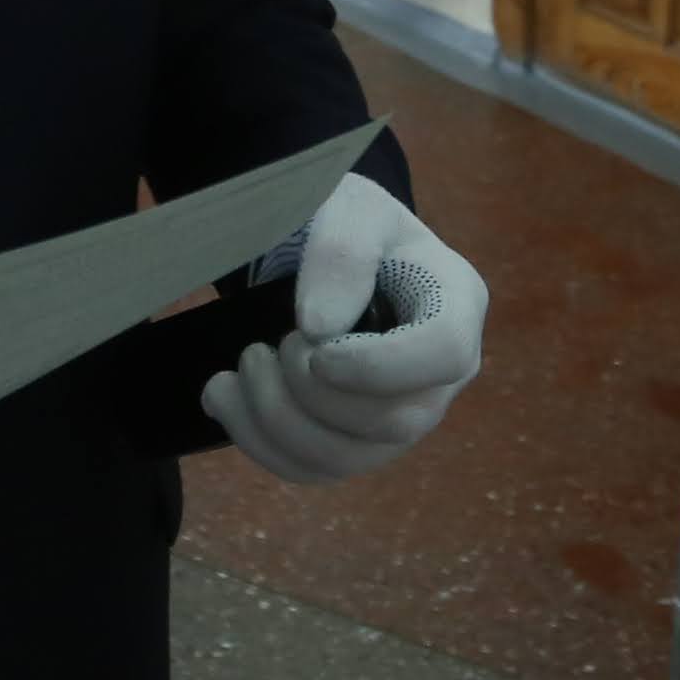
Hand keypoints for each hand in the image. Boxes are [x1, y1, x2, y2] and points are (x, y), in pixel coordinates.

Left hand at [201, 171, 487, 486]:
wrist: (332, 255)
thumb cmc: (351, 227)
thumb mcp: (350, 210)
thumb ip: (342, 251)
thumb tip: (320, 326)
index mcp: (455, 306)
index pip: (443, 354)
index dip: (377, 365)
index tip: (314, 348)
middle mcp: (440, 376)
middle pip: (394, 422)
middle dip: (312, 393)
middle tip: (270, 344)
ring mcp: (402, 416)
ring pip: (347, 458)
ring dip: (276, 421)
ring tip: (242, 368)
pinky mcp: (357, 442)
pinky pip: (313, 470)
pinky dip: (258, 442)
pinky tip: (224, 398)